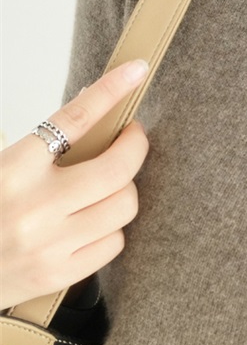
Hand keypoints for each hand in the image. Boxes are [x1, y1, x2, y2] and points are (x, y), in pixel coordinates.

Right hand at [0, 60, 149, 309]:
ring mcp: (50, 243)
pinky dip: (112, 228)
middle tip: (132, 137)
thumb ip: (42, 144)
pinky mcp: (60, 273)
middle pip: (116, 169)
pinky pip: (114, 242)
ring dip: (124, 189)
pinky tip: (94, 221)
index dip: (111, 91)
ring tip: (108, 184)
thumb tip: (94, 105)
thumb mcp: (1, 165)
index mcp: (12, 168)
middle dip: (135, 147)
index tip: (136, 71)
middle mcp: (34, 206)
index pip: (74, 119)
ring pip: (123, 206)